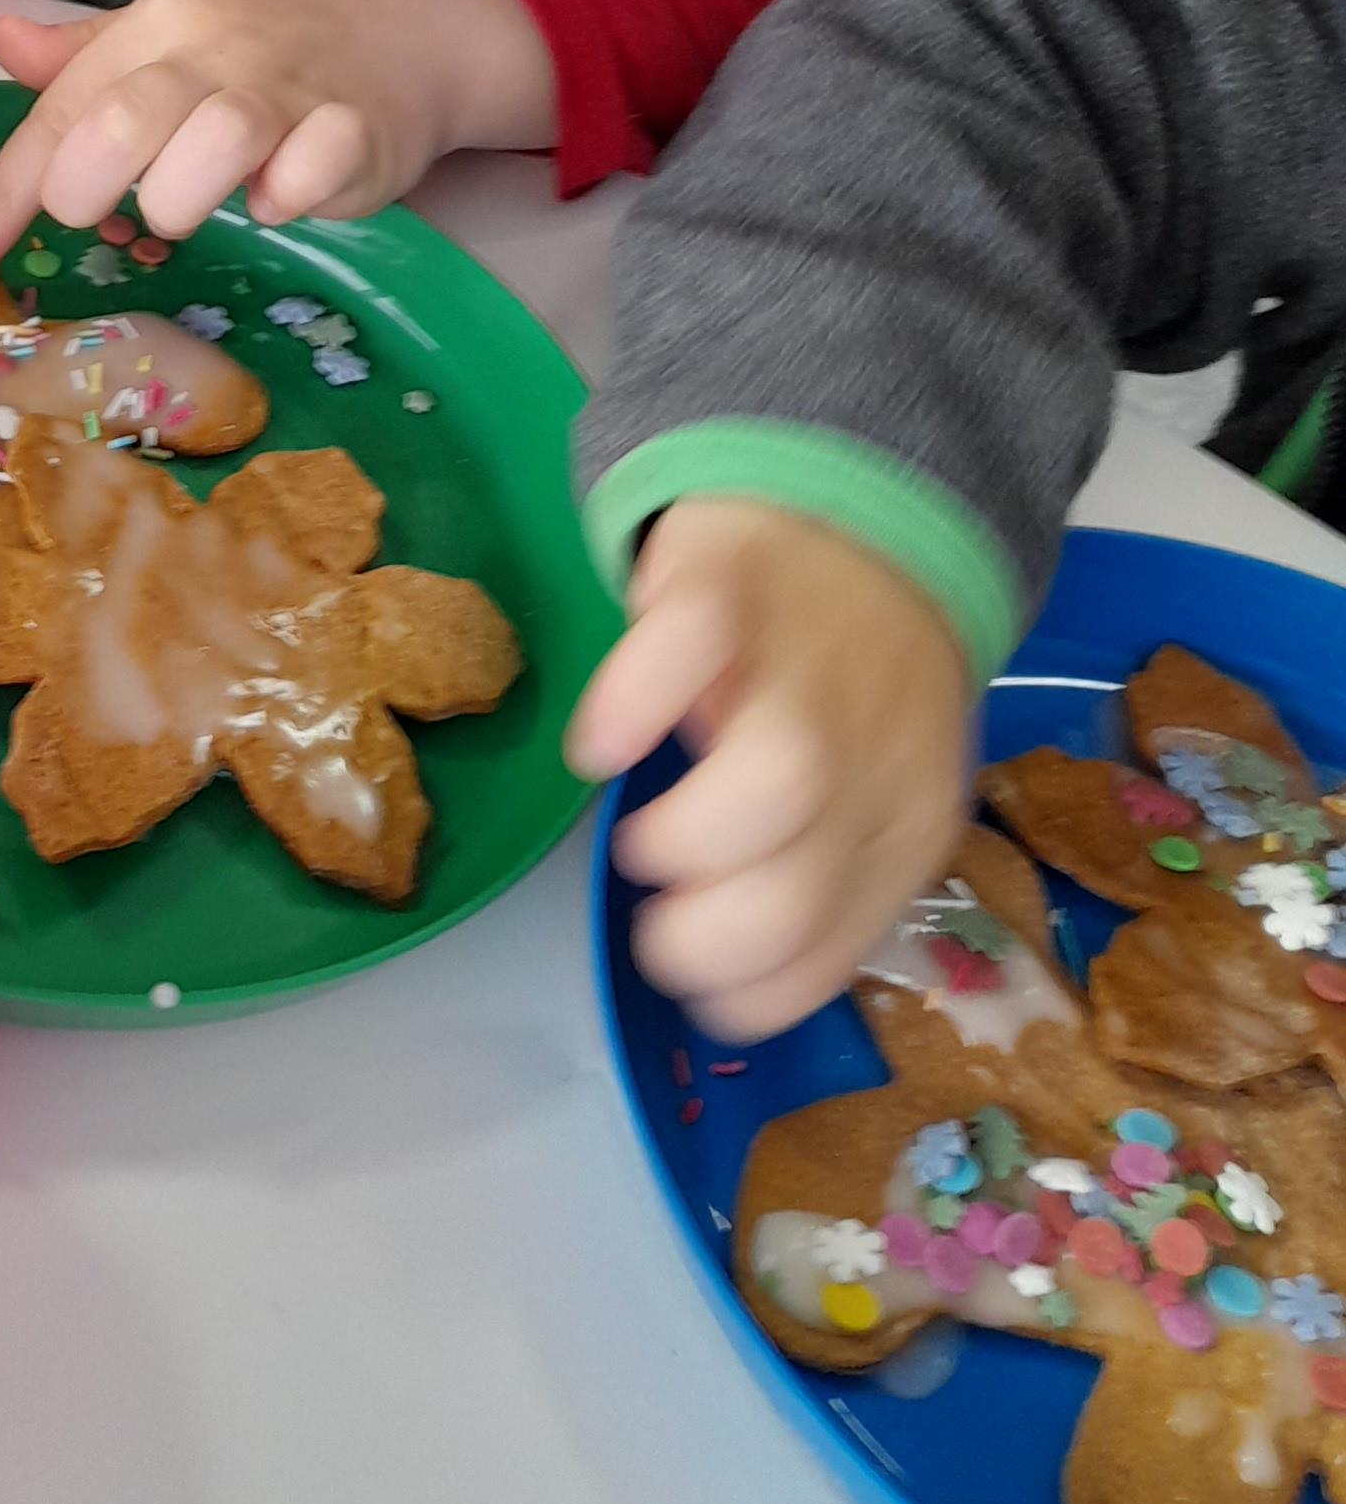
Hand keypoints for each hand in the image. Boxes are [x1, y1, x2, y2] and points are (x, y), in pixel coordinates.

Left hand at [0, 0, 557, 271]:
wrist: (412, 27)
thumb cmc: (273, 41)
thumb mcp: (178, 31)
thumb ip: (90, 56)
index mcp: (164, 21)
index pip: (63, 105)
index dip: (8, 187)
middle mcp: (220, 46)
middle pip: (124, 119)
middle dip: (88, 190)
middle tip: (105, 216)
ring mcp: (292, 86)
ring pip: (213, 146)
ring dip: (182, 200)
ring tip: (193, 206)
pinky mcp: (357, 129)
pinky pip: (306, 176)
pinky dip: (284, 201)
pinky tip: (281, 200)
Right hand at [566, 498, 973, 1040]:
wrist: (869, 512)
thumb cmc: (855, 679)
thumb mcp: (872, 789)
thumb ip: (821, 869)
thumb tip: (731, 975)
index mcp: (905, 827)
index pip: (829, 953)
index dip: (745, 991)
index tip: (695, 977)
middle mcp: (871, 762)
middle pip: (796, 887)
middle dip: (703, 935)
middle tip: (658, 916)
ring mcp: (804, 666)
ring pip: (774, 779)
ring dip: (685, 839)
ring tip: (641, 843)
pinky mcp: (734, 582)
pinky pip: (686, 641)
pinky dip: (632, 704)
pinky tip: (598, 746)